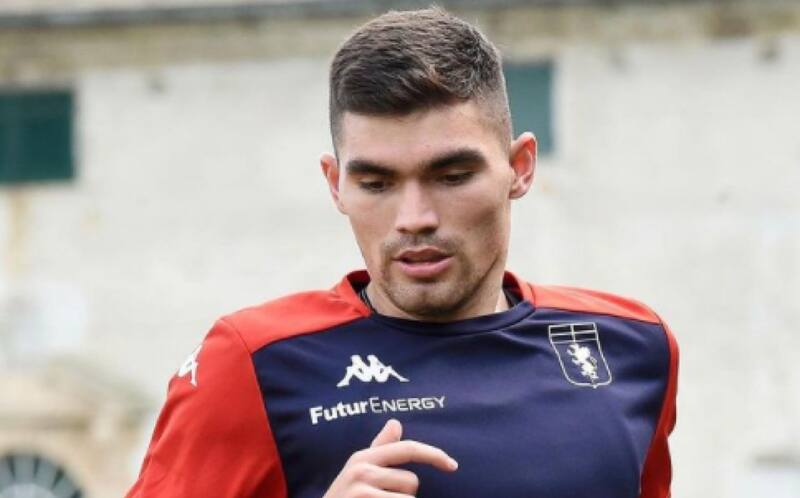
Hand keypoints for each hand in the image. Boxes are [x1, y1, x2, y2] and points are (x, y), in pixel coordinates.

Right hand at [322, 419, 457, 496]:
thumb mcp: (356, 472)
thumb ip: (378, 448)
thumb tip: (395, 422)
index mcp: (362, 457)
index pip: (407, 448)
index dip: (434, 454)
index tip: (453, 465)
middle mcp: (362, 469)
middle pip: (411, 482)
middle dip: (404, 496)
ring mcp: (362, 490)